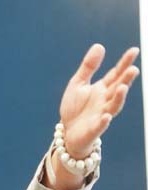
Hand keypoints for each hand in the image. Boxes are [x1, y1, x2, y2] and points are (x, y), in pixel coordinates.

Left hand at [59, 44, 139, 158]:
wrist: (68, 131)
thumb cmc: (75, 108)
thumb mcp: (78, 84)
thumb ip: (88, 67)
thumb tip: (99, 45)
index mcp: (102, 89)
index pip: (115, 74)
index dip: (124, 64)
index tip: (134, 51)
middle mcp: (105, 101)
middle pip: (118, 89)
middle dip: (125, 80)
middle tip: (133, 69)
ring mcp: (101, 115)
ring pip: (113, 106)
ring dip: (119, 98)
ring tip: (123, 88)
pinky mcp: (93, 129)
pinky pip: (100, 125)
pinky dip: (104, 121)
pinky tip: (106, 117)